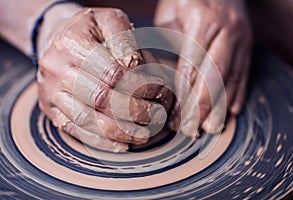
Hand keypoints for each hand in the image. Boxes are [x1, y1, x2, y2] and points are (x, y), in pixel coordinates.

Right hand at [37, 6, 172, 151]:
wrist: (56, 37)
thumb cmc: (89, 30)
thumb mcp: (109, 20)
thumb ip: (125, 41)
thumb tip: (137, 68)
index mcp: (72, 42)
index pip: (113, 72)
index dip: (140, 86)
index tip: (158, 92)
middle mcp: (57, 68)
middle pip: (101, 98)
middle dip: (134, 111)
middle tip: (154, 115)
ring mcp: (51, 91)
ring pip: (88, 119)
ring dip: (120, 131)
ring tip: (143, 134)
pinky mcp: (51, 109)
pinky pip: (75, 130)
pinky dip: (101, 141)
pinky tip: (122, 144)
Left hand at [155, 0, 251, 135]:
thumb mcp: (170, 14)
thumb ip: (169, 43)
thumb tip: (162, 75)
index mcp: (202, 21)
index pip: (192, 64)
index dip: (184, 92)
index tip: (176, 114)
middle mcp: (226, 31)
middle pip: (215, 75)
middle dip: (203, 105)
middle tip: (192, 128)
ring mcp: (241, 38)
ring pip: (231, 77)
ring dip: (220, 106)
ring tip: (210, 127)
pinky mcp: (248, 44)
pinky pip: (244, 72)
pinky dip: (238, 93)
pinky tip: (230, 111)